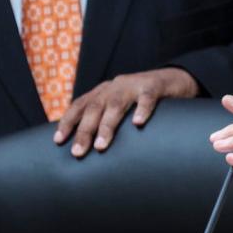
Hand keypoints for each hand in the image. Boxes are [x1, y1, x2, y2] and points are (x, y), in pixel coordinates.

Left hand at [54, 67, 198, 156]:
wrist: (175, 80)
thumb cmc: (144, 101)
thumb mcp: (121, 107)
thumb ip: (106, 120)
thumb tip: (88, 148)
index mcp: (104, 91)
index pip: (80, 105)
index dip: (68, 122)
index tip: (58, 141)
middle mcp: (115, 86)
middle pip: (94, 107)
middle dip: (84, 130)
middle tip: (77, 152)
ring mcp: (134, 85)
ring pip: (116, 104)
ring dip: (107, 125)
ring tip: (101, 145)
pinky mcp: (155, 86)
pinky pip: (147, 98)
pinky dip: (142, 110)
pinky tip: (138, 123)